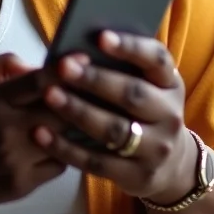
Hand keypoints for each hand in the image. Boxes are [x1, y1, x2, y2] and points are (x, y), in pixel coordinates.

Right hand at [0, 53, 66, 213]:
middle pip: (60, 110)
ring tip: (80, 114)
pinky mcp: (20, 185)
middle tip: (88, 87)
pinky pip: (57, 165)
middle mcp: (6, 130)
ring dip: (72, 126)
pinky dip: (61, 152)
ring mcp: (15, 161)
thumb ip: (1, 64)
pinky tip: (54, 141)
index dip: (65, 69)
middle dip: (76, 97)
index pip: (39, 81)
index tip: (82, 59)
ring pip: (64, 140)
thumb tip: (34, 66)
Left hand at [34, 32, 197, 203]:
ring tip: (50, 95)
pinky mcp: (137, 176)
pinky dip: (66, 148)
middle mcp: (169, 114)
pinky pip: (97, 161)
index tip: (100, 37)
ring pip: (114, 129)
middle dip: (95, 79)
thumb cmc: (143, 107)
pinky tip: (41, 133)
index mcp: (170, 82)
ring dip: (79, 111)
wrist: (172, 164)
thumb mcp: (145, 82)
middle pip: (133, 94)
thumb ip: (119, 63)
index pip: (156, 59)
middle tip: (63, 66)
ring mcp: (156, 148)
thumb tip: (74, 42)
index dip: (130, 47)